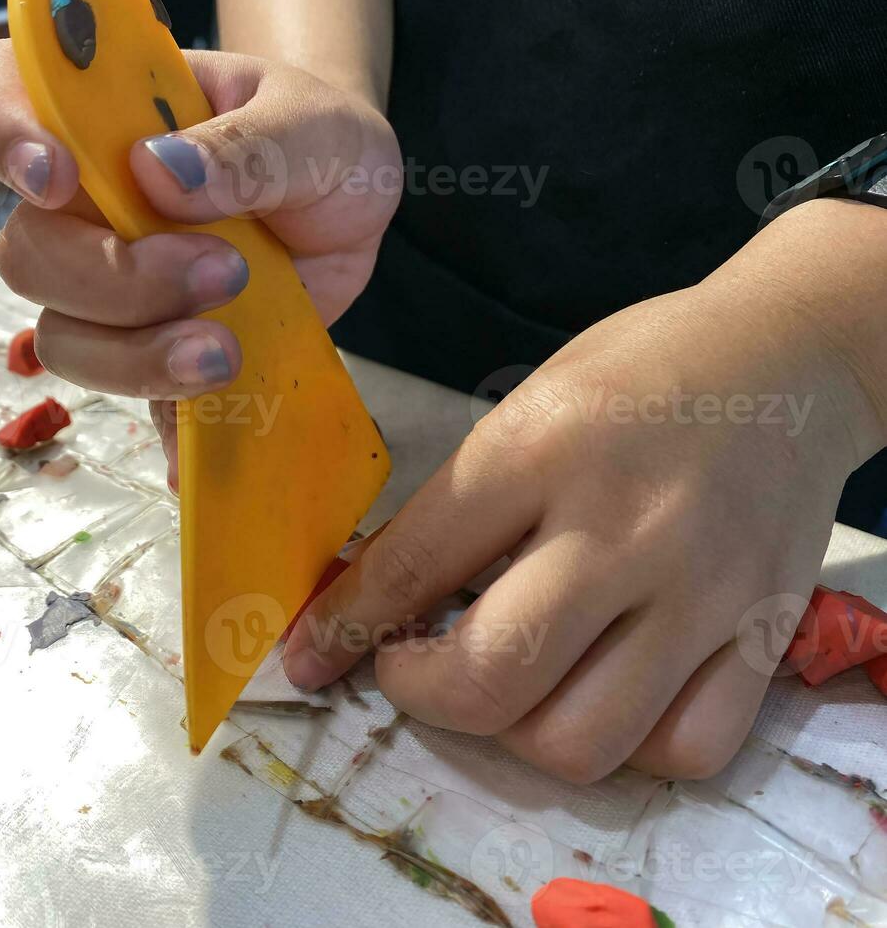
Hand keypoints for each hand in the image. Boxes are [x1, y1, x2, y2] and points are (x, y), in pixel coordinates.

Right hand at [0, 41, 401, 487]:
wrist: (350, 204)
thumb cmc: (314, 138)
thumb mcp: (308, 123)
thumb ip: (245, 146)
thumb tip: (158, 175)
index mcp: (105, 117)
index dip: (2, 135)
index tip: (57, 180)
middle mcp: (88, 206)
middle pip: (30, 253)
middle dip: (110, 277)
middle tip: (222, 272)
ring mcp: (113, 288)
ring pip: (65, 339)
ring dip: (135, 356)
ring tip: (226, 352)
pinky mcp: (154, 350)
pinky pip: (133, 401)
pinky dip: (165, 424)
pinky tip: (200, 444)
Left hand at [284, 199, 886, 782]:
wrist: (793, 354)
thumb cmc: (642, 369)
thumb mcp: (528, 403)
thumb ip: (460, 503)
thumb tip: (378, 593)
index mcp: (542, 449)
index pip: (412, 567)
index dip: (342, 628)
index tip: (310, 658)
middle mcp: (621, 530)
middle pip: (490, 680)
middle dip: (419, 693)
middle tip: (410, 665)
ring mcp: (700, 593)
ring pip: (578, 742)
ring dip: (513, 734)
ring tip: (504, 683)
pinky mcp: (762, 634)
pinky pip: (684, 750)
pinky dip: (625, 746)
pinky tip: (600, 695)